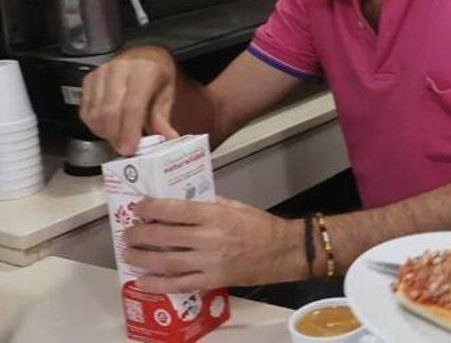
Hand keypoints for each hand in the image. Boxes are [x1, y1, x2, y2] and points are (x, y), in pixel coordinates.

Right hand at [80, 47, 179, 155]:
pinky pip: (85, 111)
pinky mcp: (88, 80)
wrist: (143, 54)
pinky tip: (107, 129)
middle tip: (124, 149)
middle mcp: (119, 70)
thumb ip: (162, 118)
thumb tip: (167, 141)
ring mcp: (100, 73)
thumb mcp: (167, 93)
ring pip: (95, 113)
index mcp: (144, 71)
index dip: (129, 131)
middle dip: (116, 136)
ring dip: (105, 133)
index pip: (132, 106)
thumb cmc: (157, 74)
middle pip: (110, 111)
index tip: (129, 149)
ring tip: (118, 139)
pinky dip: (94, 125)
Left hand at [122, 197, 301, 291]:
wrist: (283, 251)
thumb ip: (209, 204)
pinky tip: (143, 281)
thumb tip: (184, 203)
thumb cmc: (260, 226)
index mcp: (215, 215)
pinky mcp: (211, 280)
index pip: (174, 209)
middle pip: (164, 236)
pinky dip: (158, 284)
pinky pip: (179, 284)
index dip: (151, 208)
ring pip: (166, 262)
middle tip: (129, 232)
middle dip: (141, 234)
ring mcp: (208, 262)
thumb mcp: (235, 206)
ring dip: (142, 258)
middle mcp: (208, 238)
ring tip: (130, 253)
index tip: (139, 207)